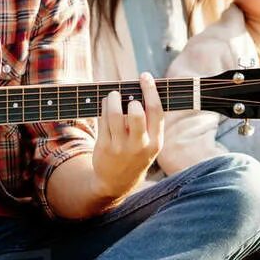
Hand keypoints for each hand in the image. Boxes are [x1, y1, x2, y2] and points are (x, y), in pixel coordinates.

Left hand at [90, 74, 163, 200]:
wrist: (116, 183)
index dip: (151, 90)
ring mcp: (120, 147)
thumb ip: (150, 123)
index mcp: (156, 142)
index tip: (145, 76)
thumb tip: (141, 90)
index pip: (156, 111)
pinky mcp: (104, 146)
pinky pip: (102, 119)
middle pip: (136, 113)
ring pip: (115, 114)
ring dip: (113, 98)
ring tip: (113, 95)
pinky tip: (106, 103)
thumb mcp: (150, 144)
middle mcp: (140, 145)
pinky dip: (104, 106)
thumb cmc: (136, 155)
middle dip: (131, 97)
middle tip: (128, 95)